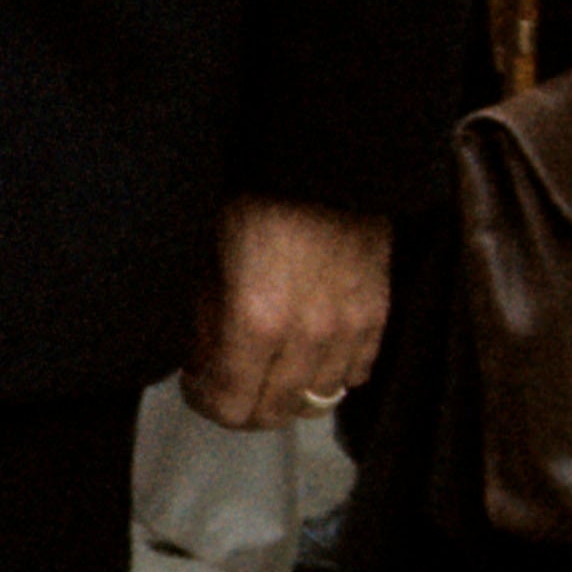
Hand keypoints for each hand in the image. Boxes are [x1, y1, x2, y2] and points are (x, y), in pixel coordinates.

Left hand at [179, 196, 386, 429]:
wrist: (319, 158)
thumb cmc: (249, 193)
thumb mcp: (201, 251)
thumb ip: (199, 313)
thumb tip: (195, 356)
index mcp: (256, 320)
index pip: (230, 405)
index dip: (205, 401)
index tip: (194, 385)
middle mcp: (307, 337)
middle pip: (273, 412)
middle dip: (240, 405)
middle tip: (221, 380)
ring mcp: (348, 330)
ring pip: (316, 400)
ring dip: (285, 392)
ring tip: (261, 365)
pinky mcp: (376, 316)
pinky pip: (353, 373)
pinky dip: (327, 373)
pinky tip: (305, 350)